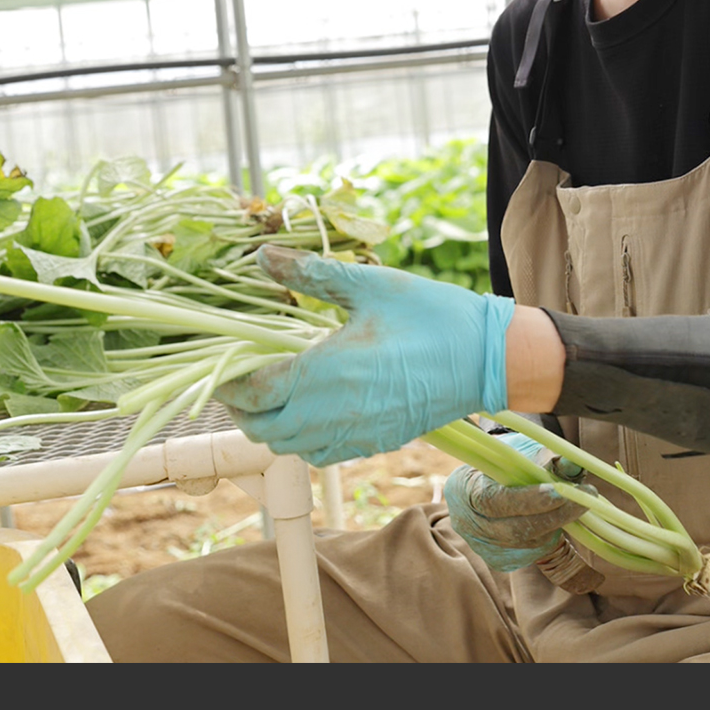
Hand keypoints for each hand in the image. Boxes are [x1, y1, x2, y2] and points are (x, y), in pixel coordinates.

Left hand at [216, 245, 513, 465]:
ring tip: (271, 393)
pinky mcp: (372, 444)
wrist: (486, 359)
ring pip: (288, 447)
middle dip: (242, 408)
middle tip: (240, 378)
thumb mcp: (369, 285)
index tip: (223, 362)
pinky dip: (301, 439)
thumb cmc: (432, 317)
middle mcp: (331, 414)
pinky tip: (309, 409)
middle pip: (263, 429)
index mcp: (324, 373)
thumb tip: (262, 255)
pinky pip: (318, 454)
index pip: (253, 393)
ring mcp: (353, 435)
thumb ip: (311, 272)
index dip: (228, 382)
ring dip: (270, 425)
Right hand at [443, 432, 592, 572]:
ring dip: (557, 524)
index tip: (561, 490)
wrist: (480, 487)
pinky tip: (557, 518)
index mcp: (466, 491)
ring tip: (577, 503)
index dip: (529, 499)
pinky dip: (550, 535)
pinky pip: (532, 552)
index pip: (496, 501)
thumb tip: (574, 465)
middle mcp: (471, 525)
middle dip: (555, 514)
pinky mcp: (500, 560)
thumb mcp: (518, 451)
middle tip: (587, 497)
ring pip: (529, 543)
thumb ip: (544, 458)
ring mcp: (485, 547)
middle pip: (516, 529)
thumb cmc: (501, 463)